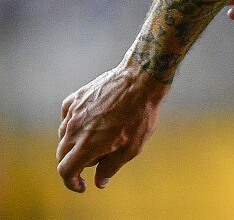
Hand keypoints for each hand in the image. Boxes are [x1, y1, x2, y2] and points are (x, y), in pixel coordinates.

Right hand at [56, 60, 168, 191]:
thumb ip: (111, 167)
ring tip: (97, 139)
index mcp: (86, 146)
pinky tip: (89, 122)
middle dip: (75, 163)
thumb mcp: (131, 148)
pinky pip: (67, 117)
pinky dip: (73, 124)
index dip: (71, 182)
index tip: (82, 185)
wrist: (141, 80)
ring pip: (63, 136)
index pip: (66, 171)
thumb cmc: (140, 115)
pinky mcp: (76, 98)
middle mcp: (74, 130)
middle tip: (95, 161)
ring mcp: (73, 112)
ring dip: (74, 143)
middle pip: (62, 155)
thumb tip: (99, 182)